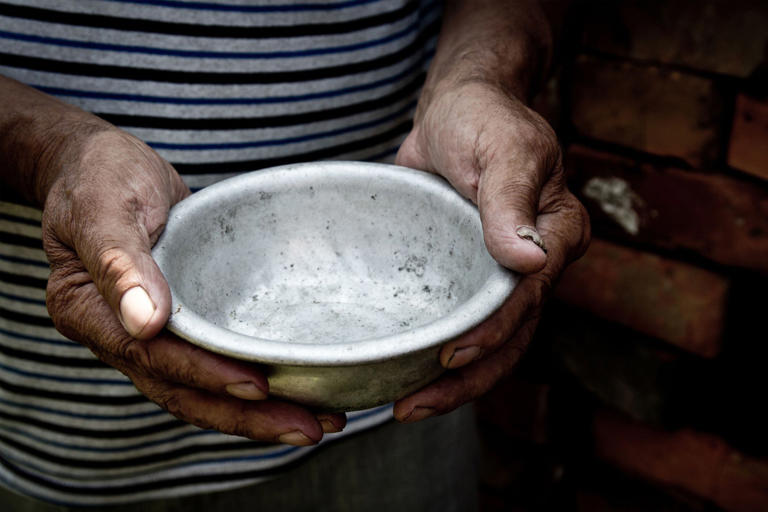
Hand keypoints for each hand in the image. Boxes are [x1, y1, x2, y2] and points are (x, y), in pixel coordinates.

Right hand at [41, 126, 344, 443]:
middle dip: (246, 415)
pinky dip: (252, 378)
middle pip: (183, 390)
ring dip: (258, 411)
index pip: (151, 357)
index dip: (205, 374)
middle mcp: (120, 334)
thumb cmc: (99, 175)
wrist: (103, 165)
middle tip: (310, 428)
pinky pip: (214, 360)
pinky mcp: (182, 322)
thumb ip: (119, 262)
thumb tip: (145, 322)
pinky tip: (296, 388)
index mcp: (89, 312)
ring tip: (321, 420)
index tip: (258, 385)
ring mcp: (152, 334)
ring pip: (202, 387)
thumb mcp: (103, 205)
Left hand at [393, 79, 589, 421]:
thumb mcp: (501, 147)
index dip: (491, 334)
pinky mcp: (466, 274)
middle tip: (411, 407)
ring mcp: (498, 274)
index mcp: (556, 234)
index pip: (528, 298)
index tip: (448, 357)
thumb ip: (511, 201)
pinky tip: (403, 371)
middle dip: (467, 380)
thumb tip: (529, 258)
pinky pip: (457, 320)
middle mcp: (534, 264)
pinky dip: (436, 349)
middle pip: (511, 337)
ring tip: (404, 406)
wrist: (455, 108)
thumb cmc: (482, 118)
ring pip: (486, 342)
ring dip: (451, 381)